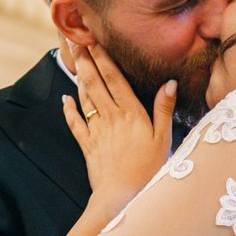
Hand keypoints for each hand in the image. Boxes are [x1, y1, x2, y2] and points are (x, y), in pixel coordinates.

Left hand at [62, 43, 174, 203]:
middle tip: (74, 40)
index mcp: (131, 113)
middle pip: (95, 83)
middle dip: (84, 60)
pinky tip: (65, 98)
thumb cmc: (148, 169)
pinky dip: (69, 109)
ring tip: (73, 60)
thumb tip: (170, 83)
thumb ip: (164, 109)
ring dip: (78, 78)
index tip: (94, 40)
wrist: (122, 196)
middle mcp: (111, 117)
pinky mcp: (87, 144)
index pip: (114, 79)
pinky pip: (75, 123)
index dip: (103, 58)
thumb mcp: (164, 138)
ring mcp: (97, 130)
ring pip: (85, 98)